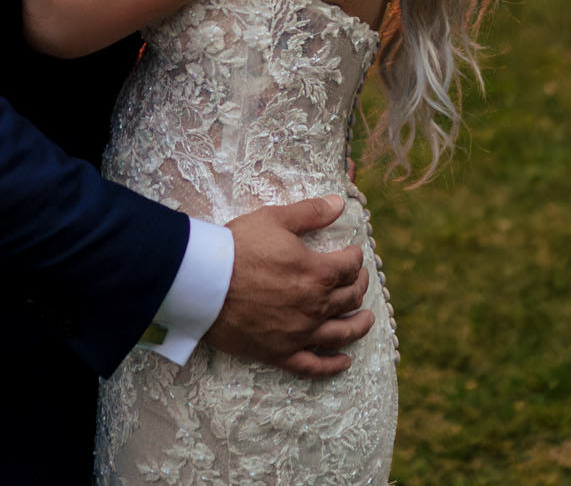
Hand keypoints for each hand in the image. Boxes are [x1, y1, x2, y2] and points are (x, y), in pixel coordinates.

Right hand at [204, 196, 373, 377]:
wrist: (203, 282)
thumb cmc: (238, 247)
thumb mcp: (275, 219)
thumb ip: (310, 212)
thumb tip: (339, 204)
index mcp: (318, 273)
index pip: (349, 266)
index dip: (355, 257)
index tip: (353, 253)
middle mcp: (316, 306)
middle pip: (350, 298)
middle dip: (359, 286)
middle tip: (359, 280)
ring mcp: (300, 333)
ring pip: (341, 333)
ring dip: (359, 326)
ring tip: (367, 320)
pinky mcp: (280, 353)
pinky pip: (313, 366)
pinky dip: (332, 366)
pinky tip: (344, 362)